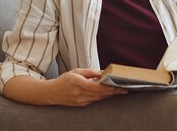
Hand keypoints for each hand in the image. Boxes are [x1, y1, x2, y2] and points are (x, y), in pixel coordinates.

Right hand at [3, 68, 126, 106]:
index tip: (120, 87)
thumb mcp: (76, 71)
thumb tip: (102, 72)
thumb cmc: (64, 80)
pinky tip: (107, 94)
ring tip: (119, 91)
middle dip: (113, 92)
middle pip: (101, 95)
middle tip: (124, 90)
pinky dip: (101, 97)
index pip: (99, 88)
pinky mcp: (81, 104)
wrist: (52, 93)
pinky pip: (94, 101)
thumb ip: (89, 72)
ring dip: (109, 95)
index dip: (111, 88)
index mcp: (80, 84)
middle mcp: (81, 95)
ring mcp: (81, 101)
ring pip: (99, 99)